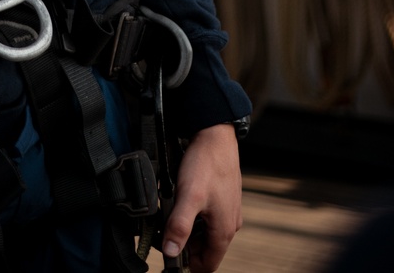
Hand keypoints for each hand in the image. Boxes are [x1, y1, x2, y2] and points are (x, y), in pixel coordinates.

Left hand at [162, 122, 241, 271]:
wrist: (215, 134)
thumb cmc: (205, 163)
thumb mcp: (188, 197)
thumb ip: (179, 226)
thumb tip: (171, 253)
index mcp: (223, 231)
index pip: (207, 265)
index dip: (187, 265)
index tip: (169, 255)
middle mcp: (229, 224)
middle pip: (205, 250)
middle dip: (185, 245)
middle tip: (164, 231)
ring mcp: (227, 210)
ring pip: (205, 233)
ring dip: (188, 229)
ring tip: (170, 213)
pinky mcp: (223, 198)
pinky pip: (207, 217)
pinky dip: (193, 215)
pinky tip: (181, 201)